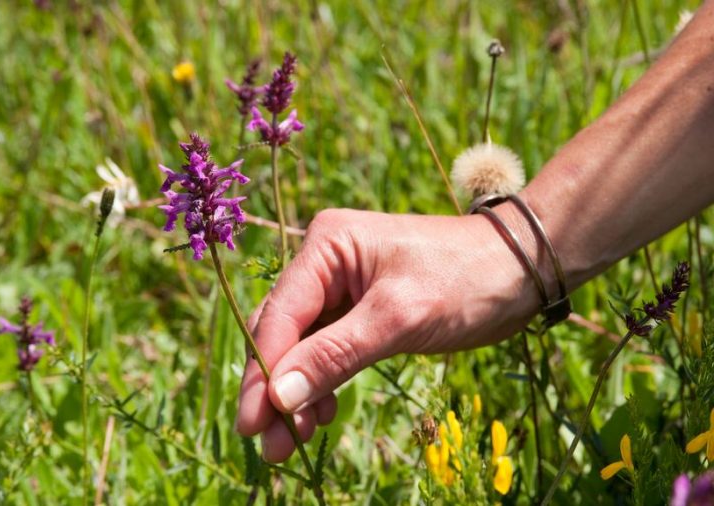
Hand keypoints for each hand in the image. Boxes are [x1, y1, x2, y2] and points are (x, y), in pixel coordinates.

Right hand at [236, 207, 539, 461]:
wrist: (521, 269)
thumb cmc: (466, 280)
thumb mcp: (398, 318)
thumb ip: (335, 356)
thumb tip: (279, 398)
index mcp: (327, 246)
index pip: (280, 314)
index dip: (263, 371)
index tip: (253, 424)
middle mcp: (326, 262)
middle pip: (283, 332)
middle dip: (276, 388)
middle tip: (269, 445)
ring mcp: (342, 286)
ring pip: (302, 346)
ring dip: (296, 392)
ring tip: (293, 443)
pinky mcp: (361, 309)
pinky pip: (327, 349)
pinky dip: (322, 383)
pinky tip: (323, 415)